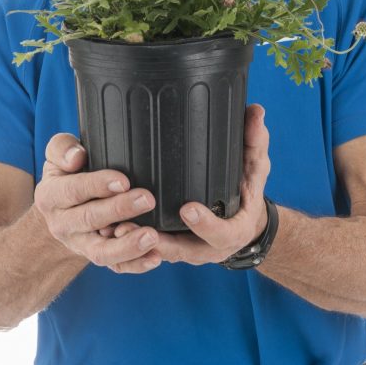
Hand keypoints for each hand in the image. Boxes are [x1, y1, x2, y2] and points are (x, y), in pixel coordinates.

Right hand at [33, 133, 161, 273]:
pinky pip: (116, 266)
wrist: (60, 210)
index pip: (73, 190)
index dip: (97, 186)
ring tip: (152, 236)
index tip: (123, 181)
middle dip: (119, 210)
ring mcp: (80, 244)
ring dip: (127, 246)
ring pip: (101, 252)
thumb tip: (76, 157)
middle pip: (90, 219)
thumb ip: (62, 148)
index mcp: (51, 196)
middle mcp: (62, 224)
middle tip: (147, 199)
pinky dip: (136, 264)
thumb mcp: (57, 155)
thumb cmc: (66, 174)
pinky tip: (155, 258)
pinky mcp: (97, 256)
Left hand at [116, 104, 271, 265]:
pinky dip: (131, 245)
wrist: (242, 222)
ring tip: (115, 228)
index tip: (187, 209)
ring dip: (137, 244)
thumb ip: (254, 141)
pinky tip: (110, 231)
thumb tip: (256, 111)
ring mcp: (188, 251)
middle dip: (159, 242)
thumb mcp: (255, 167)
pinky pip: (150, 253)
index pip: (222, 234)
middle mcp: (209, 247)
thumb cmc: (246, 191)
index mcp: (233, 230)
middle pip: (183, 251)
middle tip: (133, 227)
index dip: (205, 224)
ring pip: (161, 253)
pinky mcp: (171, 248)